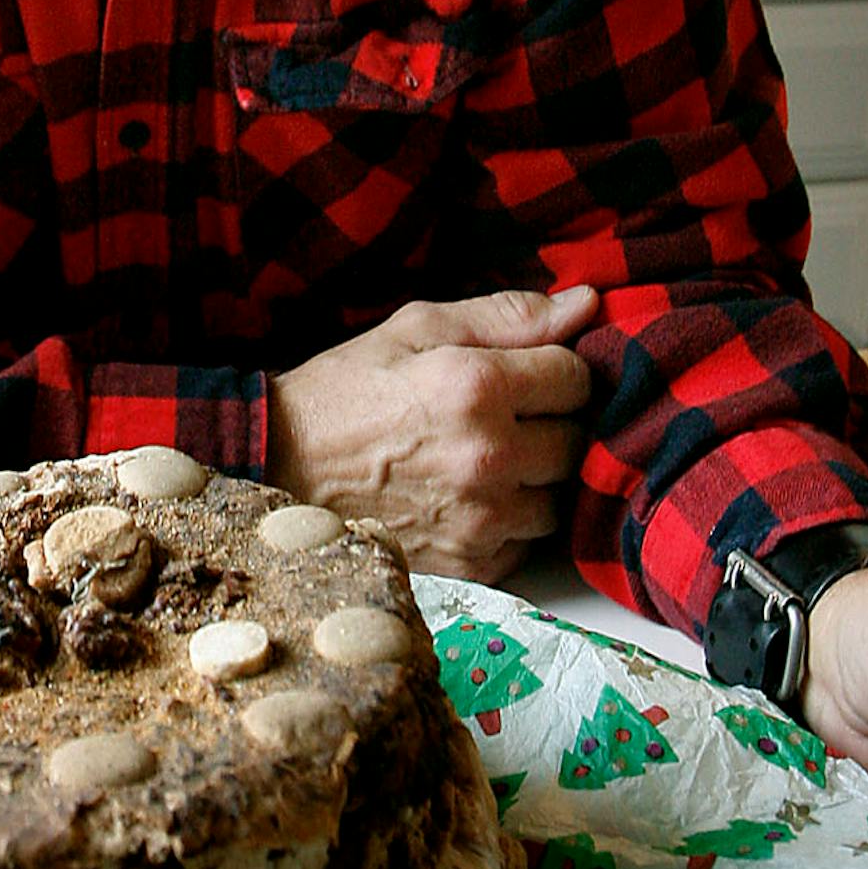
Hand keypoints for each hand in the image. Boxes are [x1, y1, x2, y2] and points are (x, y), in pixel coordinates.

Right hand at [267, 285, 598, 580]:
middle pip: (576, 441)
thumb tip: (585, 304)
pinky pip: (526, 542)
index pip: (577, 377)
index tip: (526, 372)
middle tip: (507, 414)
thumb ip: (507, 316)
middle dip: (551, 423)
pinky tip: (470, 496)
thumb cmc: (349, 388)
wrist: (282, 463)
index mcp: (478, 387)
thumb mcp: (418, 329)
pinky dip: (510, 521)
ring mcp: (481, 519)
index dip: (556, 369)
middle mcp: (489, 457)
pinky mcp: (469, 564)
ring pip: (559, 498)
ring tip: (488, 456)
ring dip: (535, 477)